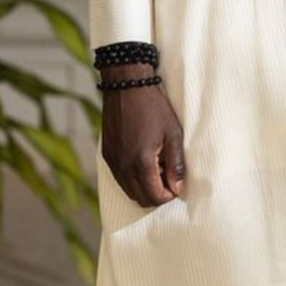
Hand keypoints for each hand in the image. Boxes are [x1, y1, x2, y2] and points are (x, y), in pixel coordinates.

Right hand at [100, 72, 184, 207]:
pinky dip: (133, 179)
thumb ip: (176, 163)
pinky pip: (120, 179)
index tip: (178, 184)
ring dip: (145, 188)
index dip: (169, 194)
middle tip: (170, 178)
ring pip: (129, 191)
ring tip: (159, 169)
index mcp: (141, 163)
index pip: (154, 196)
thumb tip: (178, 187)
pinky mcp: (107, 156)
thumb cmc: (154, 107)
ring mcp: (112, 163)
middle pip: (140, 199)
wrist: (127, 87)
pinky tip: (145, 162)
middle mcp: (123, 167)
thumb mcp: (172, 133)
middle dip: (157, 195)